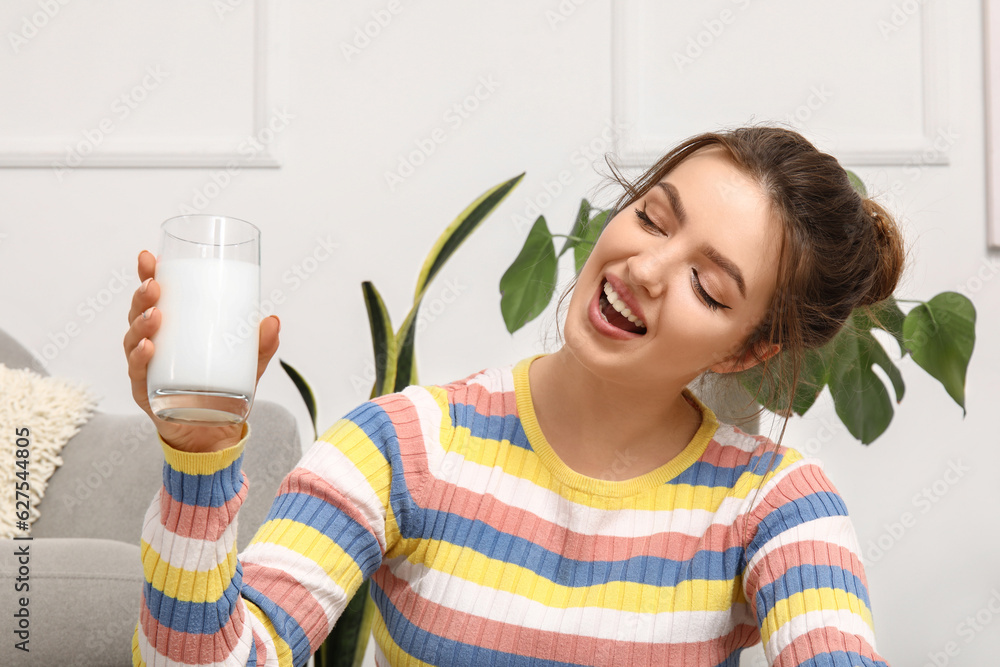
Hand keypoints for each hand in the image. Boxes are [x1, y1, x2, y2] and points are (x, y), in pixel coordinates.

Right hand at [123, 250, 279, 452]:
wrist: (213, 433)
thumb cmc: (223, 390)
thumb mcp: (247, 364)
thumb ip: (260, 345)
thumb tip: (273, 320)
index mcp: (172, 330)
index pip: (154, 299)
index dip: (148, 276)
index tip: (149, 257)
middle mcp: (151, 345)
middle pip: (139, 314)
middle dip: (143, 297)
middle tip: (155, 287)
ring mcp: (146, 369)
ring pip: (133, 341)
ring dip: (141, 325)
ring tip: (156, 315)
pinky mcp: (146, 393)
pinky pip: (138, 374)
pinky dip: (140, 360)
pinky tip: (148, 348)